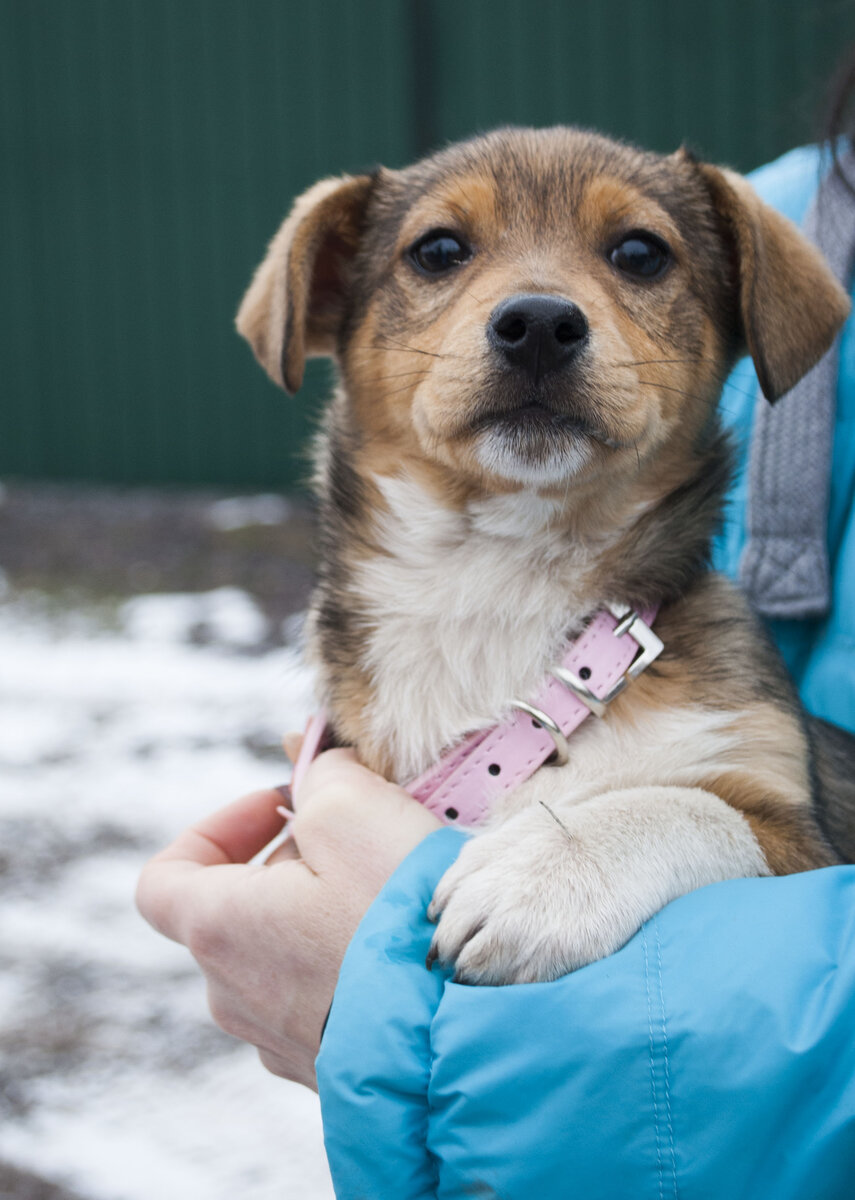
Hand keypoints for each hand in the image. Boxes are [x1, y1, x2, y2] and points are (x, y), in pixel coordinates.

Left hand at [135, 747, 439, 1089]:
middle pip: (237, 908)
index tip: (279, 809)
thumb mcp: (355, 810)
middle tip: (359, 840)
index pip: (164, 879)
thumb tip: (321, 776)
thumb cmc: (399, 918)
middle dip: (291, 862)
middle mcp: (232, 993)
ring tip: (387, 893)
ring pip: (279, 952)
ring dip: (320, 911)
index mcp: (219, 928)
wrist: (464, 1030)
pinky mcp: (324, 1066)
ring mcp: (276, 1039)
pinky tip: (403, 947)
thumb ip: (322, 776)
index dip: (215, 829)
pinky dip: (345, 962)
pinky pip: (319, 997)